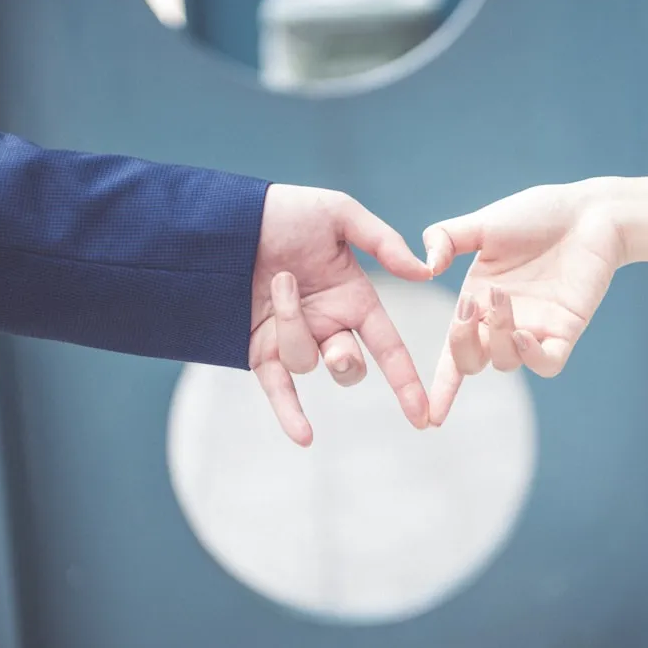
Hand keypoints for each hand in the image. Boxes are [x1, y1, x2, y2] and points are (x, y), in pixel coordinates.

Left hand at [249, 185, 432, 445]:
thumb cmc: (284, 210)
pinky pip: (278, 388)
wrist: (223, 216)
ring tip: (278, 283)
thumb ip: (383, 242)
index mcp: (354, 299)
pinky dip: (290, 414)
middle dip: (346, 362)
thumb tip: (424, 271)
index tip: (423, 415)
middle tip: (337, 349)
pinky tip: (305, 438)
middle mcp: (327, 325)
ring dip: (292, 326)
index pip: (389, 348)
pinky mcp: (258, 349)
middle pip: (350, 367)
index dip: (407, 382)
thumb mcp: (339, 214)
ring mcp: (292, 339)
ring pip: (306, 362)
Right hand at [423, 180, 623, 425]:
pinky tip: (525, 333)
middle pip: (471, 363)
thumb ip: (445, 237)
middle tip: (470, 305)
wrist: (588, 212)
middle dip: (461, 344)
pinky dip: (533, 358)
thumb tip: (425, 266)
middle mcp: (501, 322)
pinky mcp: (566, 330)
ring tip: (502, 295)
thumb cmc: (537, 215)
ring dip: (496, 334)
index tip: (425, 419)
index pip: (451, 353)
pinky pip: (547, 363)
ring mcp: (534, 328)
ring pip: (505, 362)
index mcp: (475, 302)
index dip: (440, 387)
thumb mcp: (482, 223)